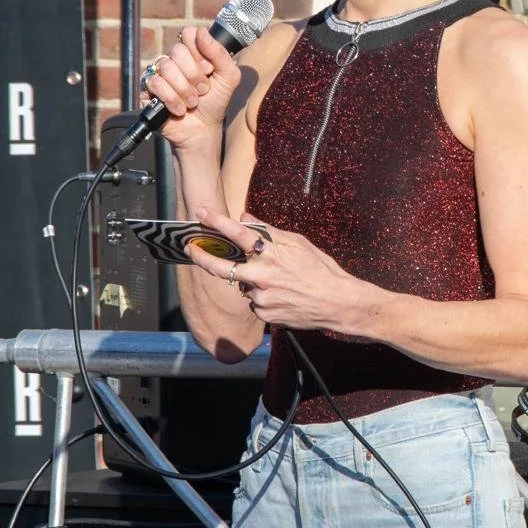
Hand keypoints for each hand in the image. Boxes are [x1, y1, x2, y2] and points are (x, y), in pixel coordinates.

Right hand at [142, 26, 243, 147]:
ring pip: (167, 68)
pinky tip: (180, 109)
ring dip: (185, 91)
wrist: (203, 129)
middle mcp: (174, 59)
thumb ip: (219, 53)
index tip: (209, 68)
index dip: (200, 51)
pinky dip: (172, 100)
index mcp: (193, 51)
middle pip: (178, 51)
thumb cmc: (215, 102)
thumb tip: (201, 31)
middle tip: (203, 89)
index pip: (189, 34)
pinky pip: (155, 84)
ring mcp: (159, 73)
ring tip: (193, 102)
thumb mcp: (228, 77)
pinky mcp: (148, 89)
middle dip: (195, 75)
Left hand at [185, 208, 369, 333]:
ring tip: (278, 282)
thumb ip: (270, 231)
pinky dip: (262, 298)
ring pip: (243, 286)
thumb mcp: (298, 243)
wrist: (337, 303)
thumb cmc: (321, 269)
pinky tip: (282, 296)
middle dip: (202, 258)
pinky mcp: (264, 314)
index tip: (201, 213)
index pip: (240, 233)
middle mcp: (263, 275)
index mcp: (272, 253)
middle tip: (190, 249)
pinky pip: (254, 303)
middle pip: (222, 267)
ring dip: (251, 281)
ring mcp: (261, 297)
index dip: (218, 222)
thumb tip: (246, 218)